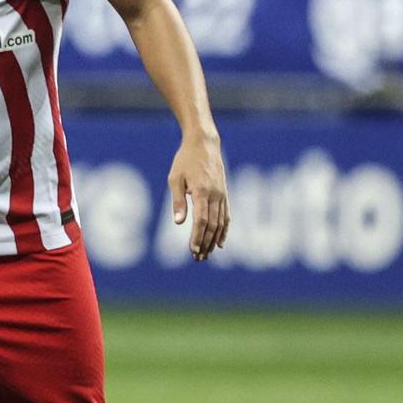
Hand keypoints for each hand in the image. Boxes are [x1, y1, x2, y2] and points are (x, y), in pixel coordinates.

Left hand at [169, 132, 229, 260]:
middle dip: (205, 243)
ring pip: (221, 223)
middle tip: (198, 258)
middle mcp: (216, 195)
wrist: (204, 144)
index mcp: (202, 192)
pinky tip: (220, 242)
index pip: (201, 221)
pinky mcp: (225, 193)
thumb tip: (178, 223)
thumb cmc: (185, 160)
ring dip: (213, 240)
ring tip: (206, 254)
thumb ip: (178, 201)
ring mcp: (223, 195)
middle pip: (212, 225)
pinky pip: (227, 215)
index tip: (193, 251)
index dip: (197, 237)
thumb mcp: (175, 179)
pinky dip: (224, 230)